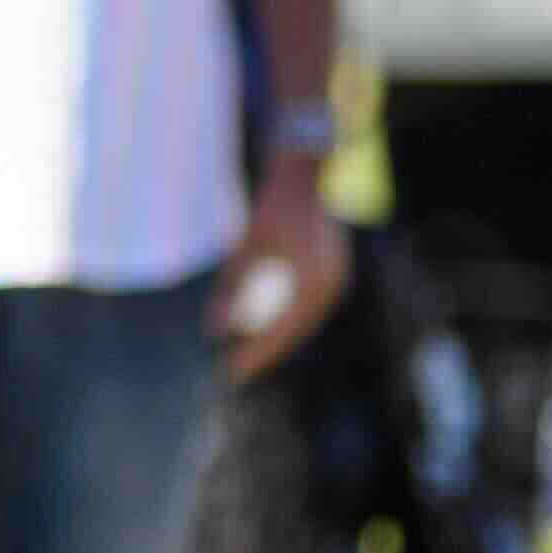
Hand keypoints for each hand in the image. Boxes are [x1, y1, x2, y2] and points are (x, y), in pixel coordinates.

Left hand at [217, 157, 347, 378]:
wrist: (305, 178)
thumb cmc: (271, 209)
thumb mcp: (245, 247)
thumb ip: (232, 287)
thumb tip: (214, 330)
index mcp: (313, 280)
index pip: (282, 329)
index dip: (257, 353)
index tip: (232, 372)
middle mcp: (330, 285)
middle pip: (294, 332)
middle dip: (265, 353)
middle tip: (234, 374)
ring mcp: (336, 280)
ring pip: (303, 323)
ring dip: (276, 342)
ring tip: (247, 359)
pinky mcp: (333, 275)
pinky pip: (307, 310)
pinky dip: (286, 324)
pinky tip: (264, 333)